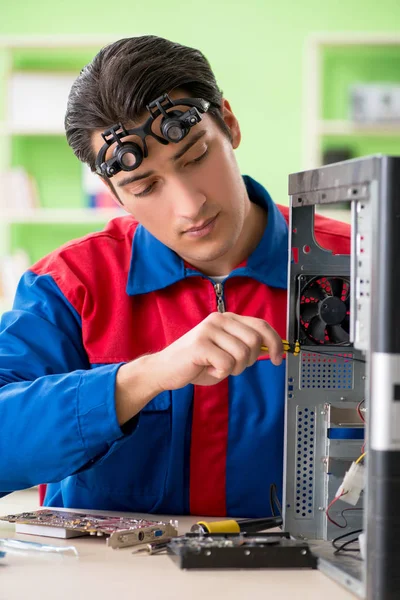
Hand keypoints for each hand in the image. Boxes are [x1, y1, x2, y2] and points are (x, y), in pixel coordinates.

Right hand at [150, 312, 283, 389]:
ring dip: (234, 369)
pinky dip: (221, 374)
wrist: (165, 369)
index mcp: (227, 319)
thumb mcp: (226, 351)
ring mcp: (208, 330)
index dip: (275, 342)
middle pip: (254, 341)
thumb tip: (270, 350)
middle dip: (248, 361)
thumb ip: (245, 347)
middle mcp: (219, 319)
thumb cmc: (196, 363)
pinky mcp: (200, 345)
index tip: (278, 359)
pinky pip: (226, 364)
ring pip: (241, 354)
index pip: (261, 325)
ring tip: (217, 367)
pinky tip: (208, 369)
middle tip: (233, 367)